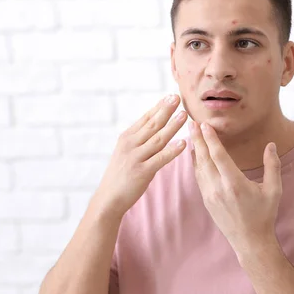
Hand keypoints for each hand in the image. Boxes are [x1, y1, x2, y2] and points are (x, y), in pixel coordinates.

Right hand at [90, 94, 187, 217]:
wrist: (108, 198)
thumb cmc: (120, 175)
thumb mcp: (126, 152)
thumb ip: (138, 139)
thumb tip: (154, 124)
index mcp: (126, 138)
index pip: (145, 118)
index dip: (159, 106)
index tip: (171, 96)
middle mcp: (130, 145)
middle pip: (152, 124)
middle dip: (166, 110)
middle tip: (178, 97)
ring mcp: (135, 158)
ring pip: (158, 139)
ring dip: (172, 126)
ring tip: (184, 115)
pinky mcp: (142, 172)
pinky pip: (160, 159)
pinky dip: (172, 150)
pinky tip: (183, 143)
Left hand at [189, 120, 282, 255]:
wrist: (249, 241)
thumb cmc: (264, 215)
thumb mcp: (274, 190)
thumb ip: (272, 165)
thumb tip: (271, 145)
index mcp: (234, 184)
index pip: (219, 156)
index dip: (210, 139)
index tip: (205, 125)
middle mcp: (219, 188)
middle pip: (204, 158)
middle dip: (197, 139)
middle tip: (191, 122)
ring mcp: (210, 195)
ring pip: (198, 167)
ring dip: (194, 149)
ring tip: (191, 134)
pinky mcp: (207, 200)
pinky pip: (198, 177)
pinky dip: (195, 163)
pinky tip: (195, 154)